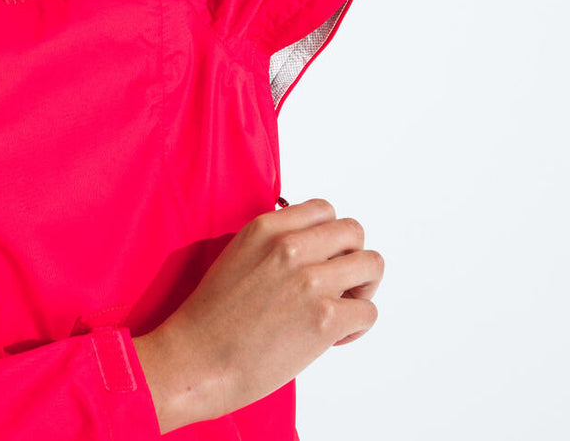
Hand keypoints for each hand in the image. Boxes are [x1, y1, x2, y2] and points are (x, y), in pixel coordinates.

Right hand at [133, 198, 383, 432]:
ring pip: (373, 264)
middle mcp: (291, 246)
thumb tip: (312, 247)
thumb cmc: (211, 318)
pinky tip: (334, 338)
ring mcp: (311, 280)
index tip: (320, 257)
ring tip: (342, 307)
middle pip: (354, 231)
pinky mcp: (325, 318)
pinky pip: (368, 311)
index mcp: (267, 227)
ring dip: (363, 287)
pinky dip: (357, 326)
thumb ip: (275, 243)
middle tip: (338, 284)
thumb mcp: (238, 255)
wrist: (196, 361)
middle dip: (351, 257)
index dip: (328, 236)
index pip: (324, 209)